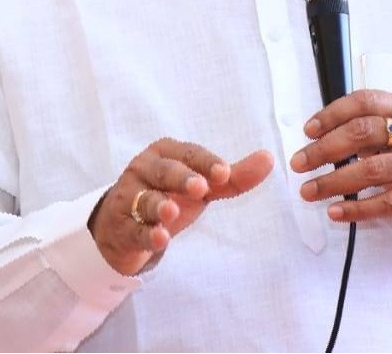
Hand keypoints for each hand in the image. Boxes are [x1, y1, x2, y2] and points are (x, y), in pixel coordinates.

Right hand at [89, 139, 273, 274]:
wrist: (125, 226)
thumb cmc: (169, 196)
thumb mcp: (201, 186)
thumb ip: (233, 177)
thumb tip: (269, 159)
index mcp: (166, 153)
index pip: (189, 153)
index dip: (206, 162)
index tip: (224, 173)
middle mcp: (144, 168)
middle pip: (164, 170)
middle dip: (182, 178)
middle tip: (201, 188)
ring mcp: (130, 197)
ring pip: (145, 199)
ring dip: (159, 205)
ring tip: (172, 212)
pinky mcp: (121, 226)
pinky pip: (135, 229)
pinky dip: (147, 234)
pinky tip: (160, 238)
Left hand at [290, 89, 391, 237]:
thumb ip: (367, 130)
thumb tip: (318, 139)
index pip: (366, 101)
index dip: (333, 113)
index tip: (308, 130)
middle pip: (365, 132)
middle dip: (325, 148)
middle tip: (299, 163)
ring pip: (374, 169)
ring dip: (334, 181)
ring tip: (309, 190)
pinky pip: (388, 203)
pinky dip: (358, 208)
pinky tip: (336, 211)